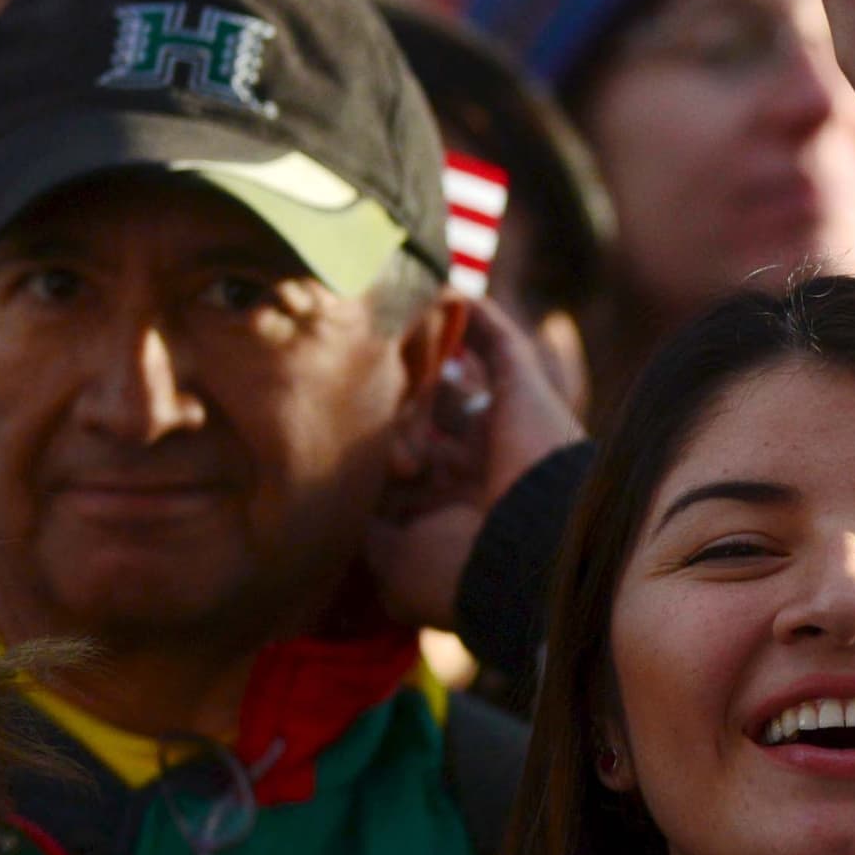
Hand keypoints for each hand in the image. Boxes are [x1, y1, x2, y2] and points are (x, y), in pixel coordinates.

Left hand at [367, 298, 586, 630]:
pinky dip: (471, 314)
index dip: (362, 451)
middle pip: (416, 418)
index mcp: (447, 512)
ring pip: (449, 378)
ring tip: (375, 321)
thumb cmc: (461, 568)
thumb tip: (334, 489)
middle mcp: (473, 468)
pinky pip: (496, 340)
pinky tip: (438, 287)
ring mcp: (500, 426)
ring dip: (416, 356)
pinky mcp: (524, 390)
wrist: (534, 554)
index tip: (320, 429)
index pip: (396, 468)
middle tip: (344, 386)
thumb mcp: (390, 561)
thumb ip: (364, 522)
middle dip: (383, 405)